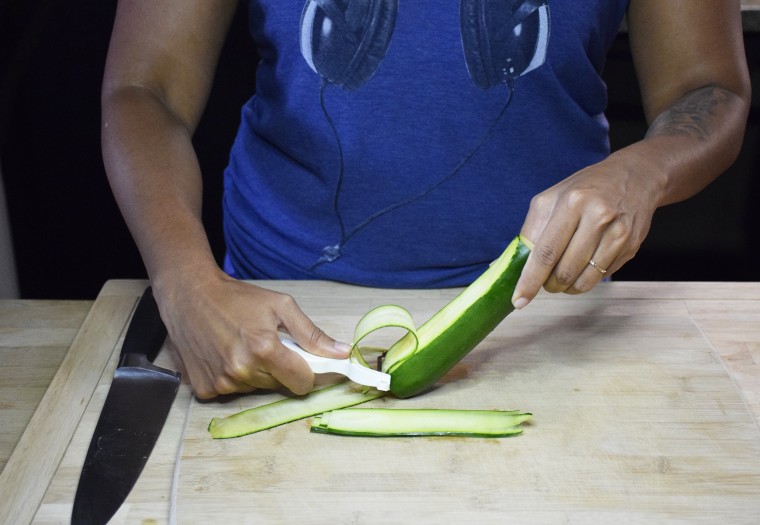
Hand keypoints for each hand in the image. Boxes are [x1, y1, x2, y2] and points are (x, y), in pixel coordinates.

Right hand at [154, 269, 350, 398]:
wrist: (189, 295)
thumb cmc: (237, 298)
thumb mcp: (280, 306)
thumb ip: (312, 334)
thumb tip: (343, 354)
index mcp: (264, 349)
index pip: (302, 382)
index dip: (307, 372)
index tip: (302, 360)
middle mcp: (242, 371)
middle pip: (280, 386)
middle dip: (280, 369)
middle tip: (266, 345)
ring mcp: (221, 383)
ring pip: (256, 389)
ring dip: (256, 374)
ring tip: (243, 347)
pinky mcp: (204, 389)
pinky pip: (231, 392)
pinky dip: (233, 378)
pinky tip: (225, 355)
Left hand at [512, 148, 662, 307]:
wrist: (635, 177)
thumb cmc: (585, 189)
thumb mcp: (552, 198)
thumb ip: (532, 230)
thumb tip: (515, 266)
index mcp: (572, 202)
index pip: (546, 251)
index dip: (530, 280)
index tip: (518, 300)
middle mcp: (598, 217)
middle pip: (564, 271)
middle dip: (548, 284)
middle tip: (545, 280)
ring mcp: (618, 234)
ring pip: (583, 281)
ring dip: (566, 287)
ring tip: (562, 275)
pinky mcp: (631, 247)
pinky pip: (600, 277)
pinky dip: (585, 279)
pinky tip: (583, 264)